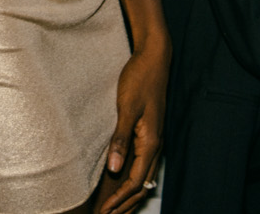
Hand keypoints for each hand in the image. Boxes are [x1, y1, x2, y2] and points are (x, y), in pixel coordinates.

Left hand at [93, 42, 167, 213]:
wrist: (154, 60)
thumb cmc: (140, 80)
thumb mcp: (127, 108)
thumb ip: (120, 139)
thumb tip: (113, 168)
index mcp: (150, 142)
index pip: (135, 181)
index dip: (119, 199)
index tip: (104, 211)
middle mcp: (155, 146)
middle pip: (142, 185)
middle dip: (125, 204)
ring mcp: (153, 141)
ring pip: (144, 177)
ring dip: (129, 195)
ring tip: (114, 208)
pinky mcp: (148, 134)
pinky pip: (142, 165)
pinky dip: (132, 180)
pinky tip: (121, 182)